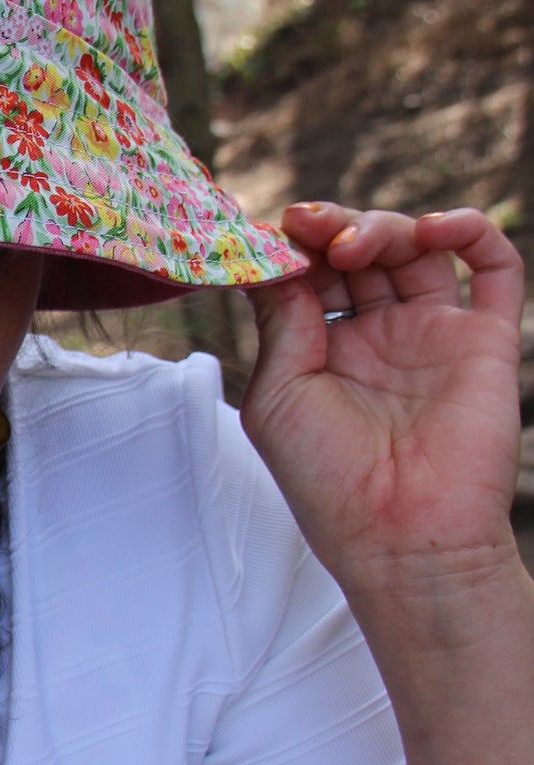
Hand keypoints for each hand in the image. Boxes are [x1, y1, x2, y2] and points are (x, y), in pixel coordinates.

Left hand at [240, 202, 524, 585]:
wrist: (401, 539)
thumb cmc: (329, 483)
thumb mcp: (279, 397)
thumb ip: (281, 322)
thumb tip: (275, 256)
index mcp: (324, 347)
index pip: (311, 271)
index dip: (294, 244)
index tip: (270, 231)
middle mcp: (379, 335)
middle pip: (360, 250)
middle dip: (331, 227)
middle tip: (307, 226)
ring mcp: (433, 334)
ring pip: (416, 248)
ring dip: (383, 225)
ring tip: (353, 243)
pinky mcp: (486, 340)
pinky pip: (494, 268)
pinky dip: (469, 231)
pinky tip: (433, 228)